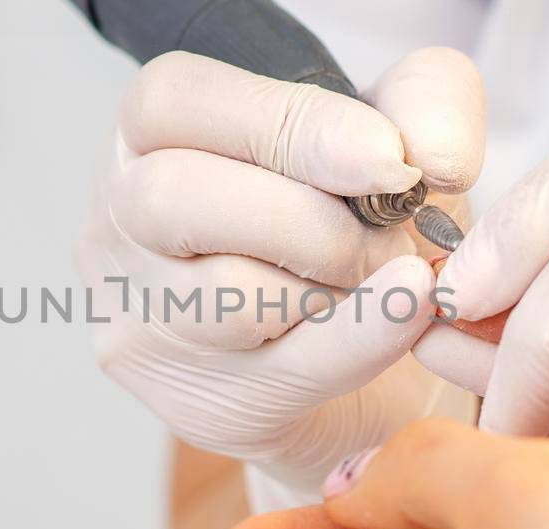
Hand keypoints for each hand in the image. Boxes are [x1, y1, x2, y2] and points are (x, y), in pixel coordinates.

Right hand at [76, 48, 485, 501]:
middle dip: (308, 218)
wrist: (383, 356)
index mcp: (148, 135)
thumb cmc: (363, 224)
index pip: (173, 104)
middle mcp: (118, 224)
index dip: (284, 125)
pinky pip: (285, 369)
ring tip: (386, 277)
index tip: (386, 158)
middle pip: (174, 199)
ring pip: (227, 295)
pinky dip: (365, 335)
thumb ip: (427, 106)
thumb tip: (430, 156)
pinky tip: (412, 310)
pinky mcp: (196, 404)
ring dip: (337, 284)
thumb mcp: (400, 139)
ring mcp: (143, 322)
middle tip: (388, 234)